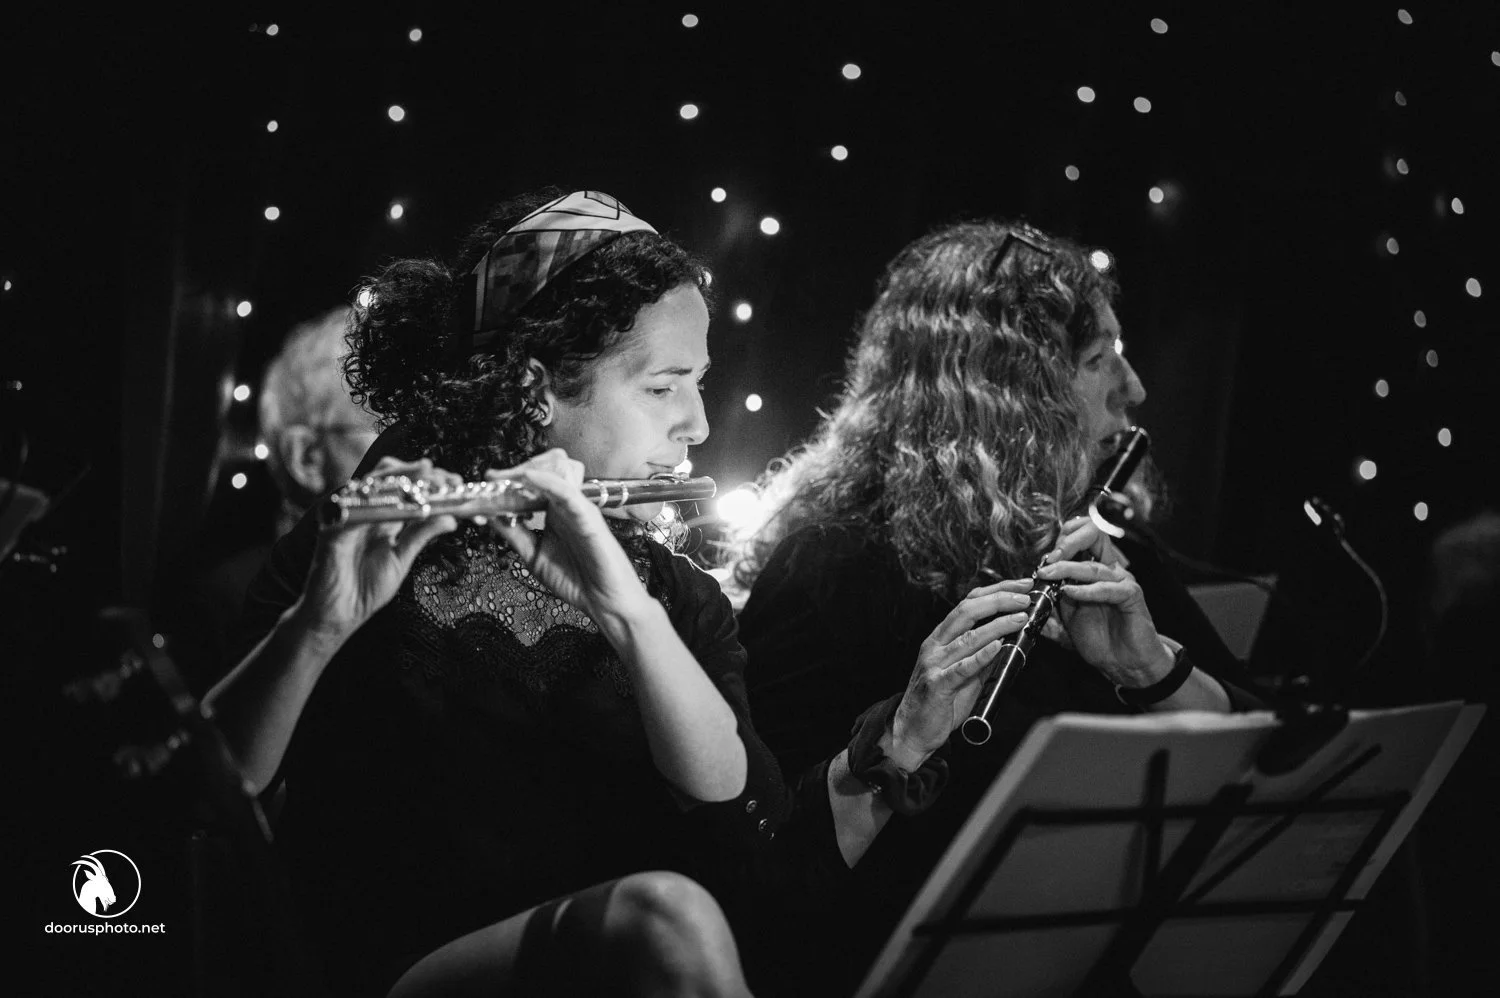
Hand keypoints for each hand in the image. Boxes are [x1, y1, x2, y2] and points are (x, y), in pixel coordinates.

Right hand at [301, 457, 459, 639]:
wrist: (339, 614)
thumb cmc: (366, 588)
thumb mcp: (402, 559)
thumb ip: (422, 535)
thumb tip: (451, 519)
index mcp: (382, 518)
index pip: (405, 487)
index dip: (429, 481)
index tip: (455, 482)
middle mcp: (365, 512)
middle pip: (389, 477)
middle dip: (419, 473)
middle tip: (445, 478)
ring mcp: (347, 517)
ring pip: (372, 484)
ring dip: (401, 477)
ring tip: (427, 476)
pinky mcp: (332, 529)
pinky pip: (354, 509)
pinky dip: (378, 504)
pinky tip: (399, 504)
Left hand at [486, 450, 656, 631]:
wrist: (603, 600)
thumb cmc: (576, 580)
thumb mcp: (534, 555)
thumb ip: (515, 534)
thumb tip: (492, 517)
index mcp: (554, 513)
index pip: (530, 486)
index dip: (507, 481)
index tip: (485, 483)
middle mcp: (565, 506)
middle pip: (541, 472)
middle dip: (514, 472)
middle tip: (491, 478)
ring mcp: (577, 508)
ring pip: (556, 473)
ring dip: (530, 470)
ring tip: (507, 478)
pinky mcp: (588, 516)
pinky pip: (568, 492)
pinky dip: (548, 481)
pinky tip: (529, 478)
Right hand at [890, 580, 1033, 765]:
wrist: (912, 731)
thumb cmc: (939, 701)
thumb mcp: (964, 673)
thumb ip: (983, 656)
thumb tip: (1011, 640)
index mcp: (940, 637)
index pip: (968, 603)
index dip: (995, 590)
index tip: (1020, 586)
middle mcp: (935, 645)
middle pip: (967, 611)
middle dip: (998, 600)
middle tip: (1023, 597)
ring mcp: (934, 664)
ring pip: (967, 637)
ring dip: (997, 625)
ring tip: (1020, 618)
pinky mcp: (937, 686)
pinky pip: (961, 668)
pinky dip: (981, 655)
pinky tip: (997, 646)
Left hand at [1037, 515, 1127, 649]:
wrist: (1123, 663)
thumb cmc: (1099, 639)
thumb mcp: (1067, 618)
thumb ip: (1052, 601)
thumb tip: (1030, 591)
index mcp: (1095, 571)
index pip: (1083, 537)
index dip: (1063, 540)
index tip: (1043, 558)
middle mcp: (1110, 570)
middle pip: (1094, 536)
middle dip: (1068, 542)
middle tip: (1047, 560)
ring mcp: (1122, 581)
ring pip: (1093, 567)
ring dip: (1067, 569)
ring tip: (1048, 575)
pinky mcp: (1132, 596)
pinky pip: (1108, 588)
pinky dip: (1087, 590)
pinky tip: (1069, 592)